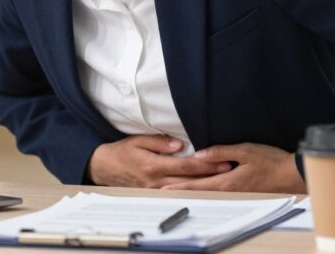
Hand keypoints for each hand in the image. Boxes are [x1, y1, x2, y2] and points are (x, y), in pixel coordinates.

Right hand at [87, 135, 233, 188]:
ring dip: (203, 184)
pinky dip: (190, 190)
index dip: (204, 164)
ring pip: (184, 189)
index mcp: (153, 166)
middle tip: (229, 169)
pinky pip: (176, 193)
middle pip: (188, 180)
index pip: (184, 166)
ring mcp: (155, 190)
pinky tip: (203, 187)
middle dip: (210, 175)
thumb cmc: (122, 151)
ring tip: (222, 178)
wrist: (105, 167)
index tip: (221, 160)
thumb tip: (180, 144)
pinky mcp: (154, 194)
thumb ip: (160, 142)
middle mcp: (155, 181)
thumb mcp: (138, 140)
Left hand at [161, 143, 306, 193]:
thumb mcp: (245, 150)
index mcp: (226, 181)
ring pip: (208, 194)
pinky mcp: (241, 192)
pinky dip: (205, 192)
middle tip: (162, 192)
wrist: (291, 174)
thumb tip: (199, 154)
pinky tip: (200, 190)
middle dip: (180, 192)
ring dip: (191, 192)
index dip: (179, 186)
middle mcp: (228, 191)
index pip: (197, 185)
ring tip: (175, 192)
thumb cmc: (270, 161)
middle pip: (199, 192)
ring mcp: (235, 194)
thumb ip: (221, 152)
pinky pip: (218, 194)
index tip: (163, 188)